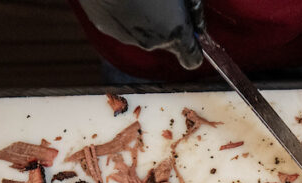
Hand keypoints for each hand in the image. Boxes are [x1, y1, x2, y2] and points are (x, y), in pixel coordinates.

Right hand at [76, 0, 204, 69]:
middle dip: (165, 23)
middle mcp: (151, 42)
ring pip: (141, 32)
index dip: (193, 47)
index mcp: (175, 31)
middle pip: (164, 40)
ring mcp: (126, 36)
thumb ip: (194, 8)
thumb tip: (196, 22)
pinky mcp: (105, 27)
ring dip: (143, 17)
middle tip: (161, 0)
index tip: (191, 35)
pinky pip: (121, 23)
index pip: (192, 59)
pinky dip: (123, 12)